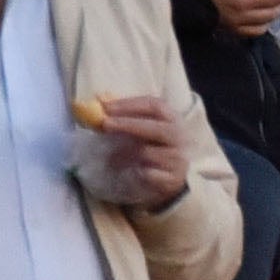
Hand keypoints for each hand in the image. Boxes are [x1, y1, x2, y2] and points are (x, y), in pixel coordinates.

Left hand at [82, 95, 189, 211]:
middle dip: (129, 124)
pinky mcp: (174, 178)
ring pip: (149, 153)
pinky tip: (134, 172)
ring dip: (129, 154)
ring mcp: (179, 158)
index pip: (155, 106)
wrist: (167, 179)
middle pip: (157, 127)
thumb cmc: (150, 149)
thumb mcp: (139, 130)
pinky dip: (137, 172)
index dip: (130, 104)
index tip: (106, 107)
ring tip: (116, 158)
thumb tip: (99, 100)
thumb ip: (124, 117)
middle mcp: (180, 137)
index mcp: (172, 119)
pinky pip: (149, 173)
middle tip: (104, 123)